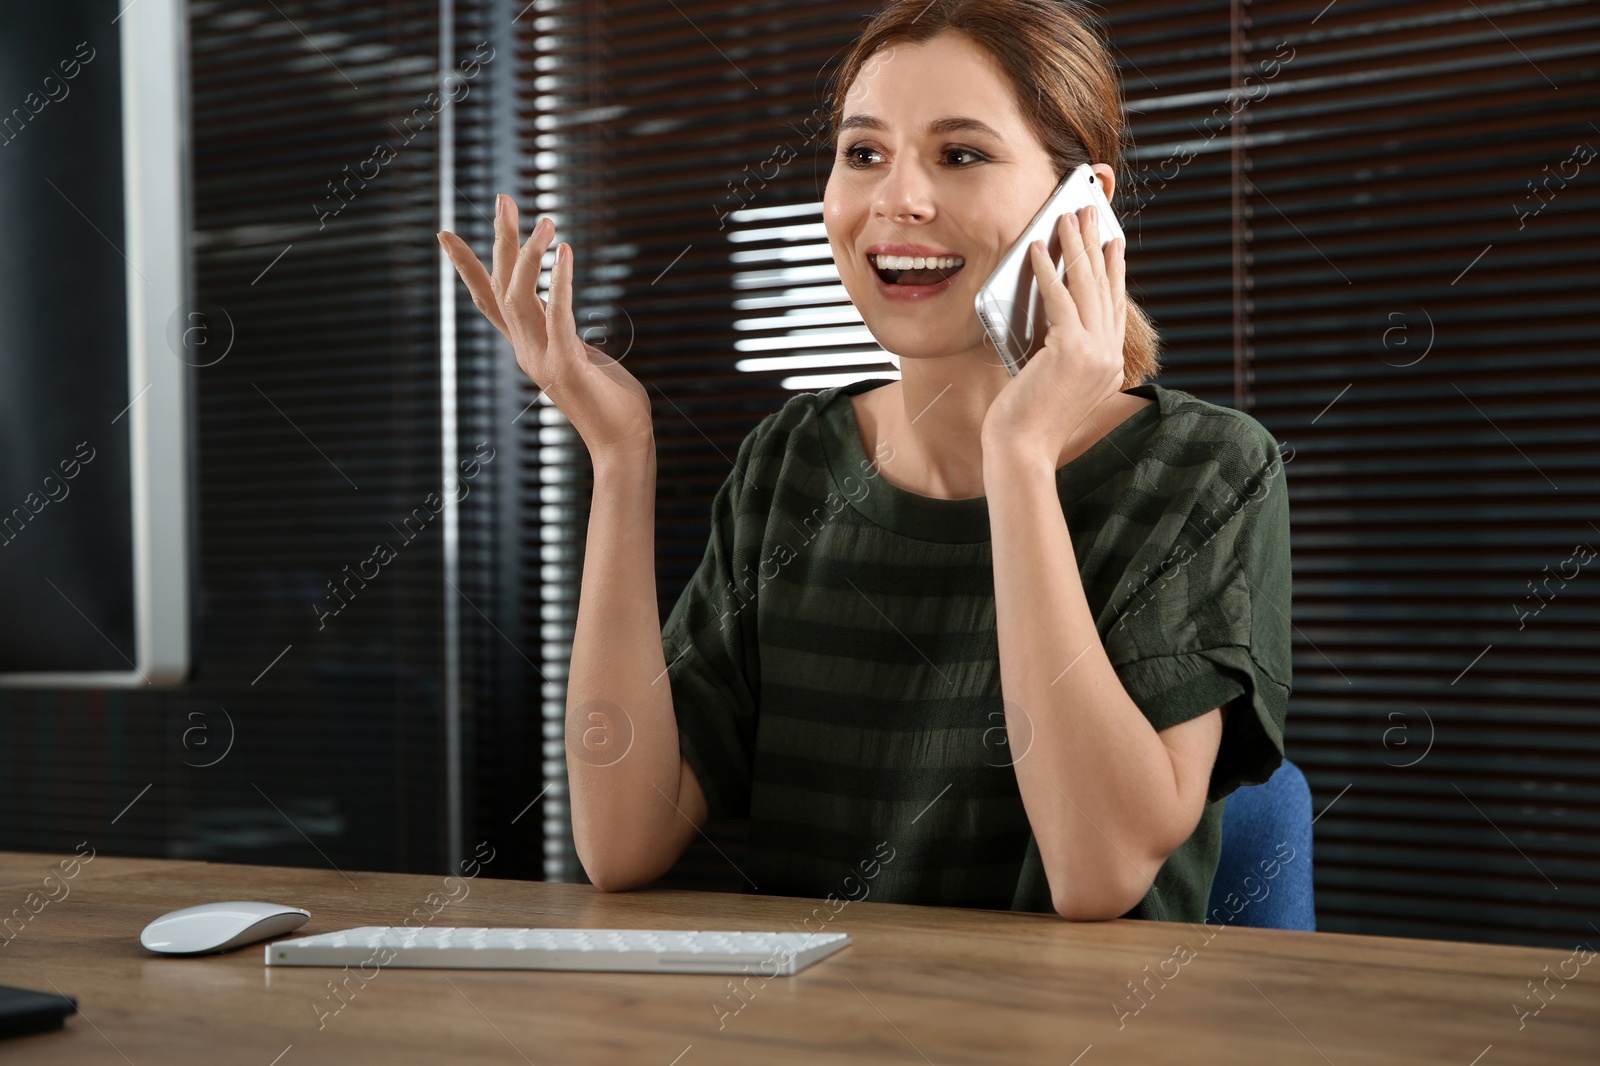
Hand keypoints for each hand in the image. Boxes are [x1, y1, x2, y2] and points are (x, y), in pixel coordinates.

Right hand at [438, 194, 652, 455]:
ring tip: (547, 220)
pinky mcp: (567, 366)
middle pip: (501, 287)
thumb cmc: (611, 401)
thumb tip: (557, 305)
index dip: (468, 267)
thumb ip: (563, 331)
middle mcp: (527, 350)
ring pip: (521, 297)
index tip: (445, 234)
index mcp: (528, 346)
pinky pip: (558, 317)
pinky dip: (560, 283)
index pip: (489, 300)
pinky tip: (566, 252)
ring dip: (530, 255)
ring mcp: (543, 359)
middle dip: (500, 242)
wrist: (623, 445)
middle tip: (503, 199)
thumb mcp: (579, 356)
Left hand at [980, 204, 1127, 463]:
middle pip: (1104, 289)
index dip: (1112, 271)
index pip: (1113, 308)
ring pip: (1086, 287)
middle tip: (1090, 213)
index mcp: (1110, 368)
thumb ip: (1062, 354)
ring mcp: (1095, 354)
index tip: (1111, 242)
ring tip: (1066, 217)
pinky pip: (1059, 299)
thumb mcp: (1054, 384)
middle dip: (1096, 245)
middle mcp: (1109, 358)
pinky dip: (1047, 270)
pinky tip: (1036, 248)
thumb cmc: (1027, 424)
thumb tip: (1052, 321)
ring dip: (1075, 246)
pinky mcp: (1071, 351)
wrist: (1022, 452)